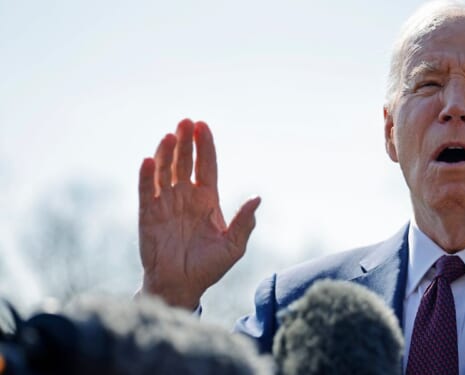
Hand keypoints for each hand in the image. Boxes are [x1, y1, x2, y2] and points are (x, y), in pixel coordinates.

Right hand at [137, 119, 260, 308]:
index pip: (206, 166)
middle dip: (185, 141)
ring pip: (165, 171)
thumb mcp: (234, 246)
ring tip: (169, 135)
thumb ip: (244, 221)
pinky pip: (146, 191)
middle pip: (184, 162)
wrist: (182, 286)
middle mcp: (185, 197)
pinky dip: (146, 175)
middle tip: (185, 121)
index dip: (205, 146)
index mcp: (207, 200)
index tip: (203, 125)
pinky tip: (148, 160)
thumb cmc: (209, 267)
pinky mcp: (148, 215)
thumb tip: (258, 197)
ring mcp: (166, 204)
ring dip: (165, 152)